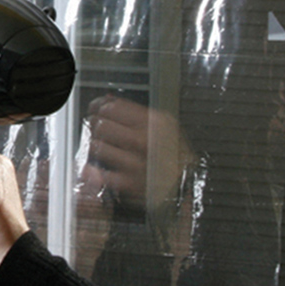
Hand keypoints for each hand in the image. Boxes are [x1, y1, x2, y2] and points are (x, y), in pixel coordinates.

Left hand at [86, 94, 191, 211]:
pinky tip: (104, 167)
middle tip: (98, 129)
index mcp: (155, 123)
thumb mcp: (163, 126)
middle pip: (103, 125)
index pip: (113, 107)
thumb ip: (135, 112)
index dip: (99, 107)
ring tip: (102, 148)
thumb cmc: (175, 155)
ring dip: (97, 148)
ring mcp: (138, 163)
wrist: (188, 184)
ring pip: (99, 147)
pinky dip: (99, 170)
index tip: (96, 109)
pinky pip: (103, 173)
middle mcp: (146, 141)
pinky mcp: (131, 183)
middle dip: (96, 126)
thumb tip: (108, 100)